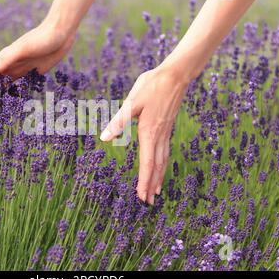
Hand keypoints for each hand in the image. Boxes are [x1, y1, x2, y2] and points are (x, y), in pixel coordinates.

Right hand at [0, 23, 74, 106]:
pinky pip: (13, 86)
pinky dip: (6, 94)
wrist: (59, 36)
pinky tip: (4, 102)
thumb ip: (5, 59)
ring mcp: (17, 69)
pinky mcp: (29, 73)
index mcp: (2, 58)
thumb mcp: (22, 49)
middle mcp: (7, 65)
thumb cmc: (40, 39)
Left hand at [100, 66, 188, 204]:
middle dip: (152, 185)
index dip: (144, 181)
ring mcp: (165, 133)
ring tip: (157, 192)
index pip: (146, 163)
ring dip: (159, 177)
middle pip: (156, 166)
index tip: (142, 196)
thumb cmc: (151, 86)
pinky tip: (161, 167)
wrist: (175, 75)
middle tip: (149, 203)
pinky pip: (166, 152)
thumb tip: (104, 138)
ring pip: (163, 161)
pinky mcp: (167, 128)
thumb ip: (118, 122)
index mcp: (148, 132)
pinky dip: (163, 165)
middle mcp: (159, 136)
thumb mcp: (131, 103)